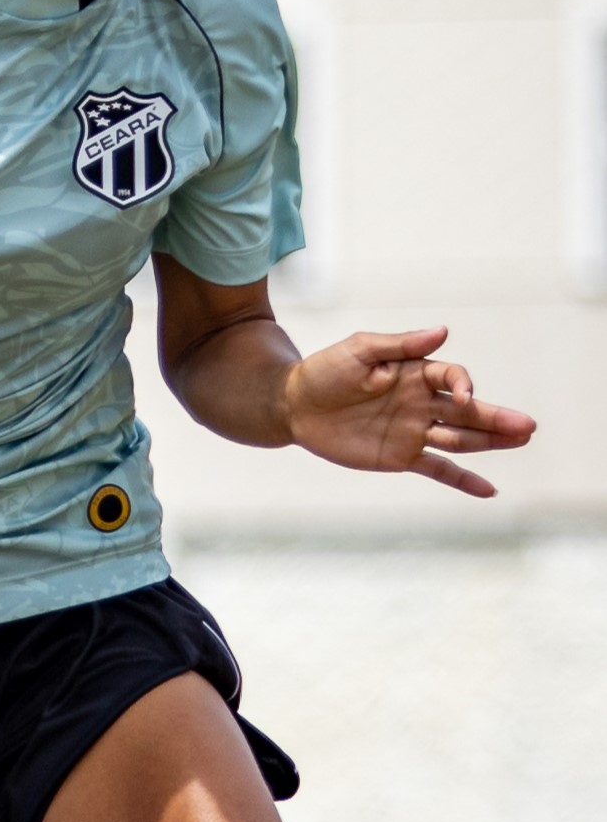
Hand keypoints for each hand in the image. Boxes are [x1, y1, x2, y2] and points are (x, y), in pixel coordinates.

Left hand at [282, 326, 534, 497]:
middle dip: (497, 419)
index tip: (464, 397)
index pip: (453, 377)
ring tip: (522, 440)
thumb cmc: (325, 371)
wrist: (293, 406)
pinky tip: (489, 490)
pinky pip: (438, 469)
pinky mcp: (401, 457)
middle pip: (468, 412)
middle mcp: (422, 403)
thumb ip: (400, 344)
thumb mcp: (359, 350)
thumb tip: (443, 331)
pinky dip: (463, 480)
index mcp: (415, 374)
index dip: (464, 386)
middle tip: (529, 426)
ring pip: (461, 439)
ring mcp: (414, 431)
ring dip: (491, 442)